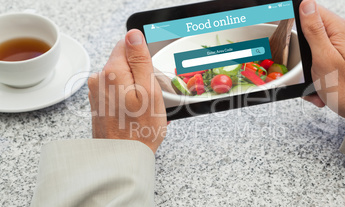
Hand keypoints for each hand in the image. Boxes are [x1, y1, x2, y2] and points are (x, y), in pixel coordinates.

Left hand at [88, 29, 166, 153]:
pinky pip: (117, 91)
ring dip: (135, 88)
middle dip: (141, 75)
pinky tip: (135, 114)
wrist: (122, 159)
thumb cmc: (139, 130)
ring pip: (122, 78)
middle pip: (125, 62)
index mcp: (112, 72)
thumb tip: (133, 35)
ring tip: (143, 109)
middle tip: (150, 97)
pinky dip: (128, 98)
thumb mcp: (149, 91)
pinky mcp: (99, 103)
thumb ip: (140, 59)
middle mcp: (99, 79)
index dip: (144, 58)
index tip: (150, 75)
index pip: (127, 44)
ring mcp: (97, 92)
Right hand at [299, 0, 344, 123]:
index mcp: (340, 30)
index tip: (291, 36)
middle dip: (302, 51)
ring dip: (307, 68)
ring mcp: (341, 48)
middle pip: (310, 32)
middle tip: (306, 66)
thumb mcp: (323, 57)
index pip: (313, 11)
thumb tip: (307, 5)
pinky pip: (318, 63)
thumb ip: (314, 30)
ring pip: (312, 50)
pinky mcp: (338, 60)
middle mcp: (343, 36)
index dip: (297, 21)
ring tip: (314, 80)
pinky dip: (314, 75)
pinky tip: (318, 86)